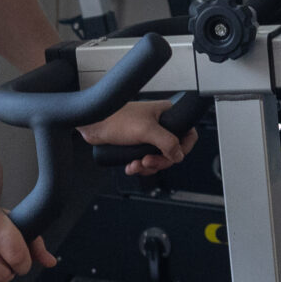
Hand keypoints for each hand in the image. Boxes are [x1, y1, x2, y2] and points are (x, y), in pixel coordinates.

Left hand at [78, 100, 196, 177]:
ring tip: (135, 165)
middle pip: (172, 151)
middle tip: (147, 161)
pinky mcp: (137, 145)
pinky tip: (130, 166)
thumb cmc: (115, 118)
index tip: (174, 156)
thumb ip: (167, 142)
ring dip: (147, 167)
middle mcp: (159, 125)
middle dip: (160, 161)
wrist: (92, 124)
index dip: (184, 147)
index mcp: (166, 114)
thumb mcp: (146, 130)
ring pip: (159, 159)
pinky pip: (145, 161)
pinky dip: (139, 167)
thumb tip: (179, 155)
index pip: (188, 133)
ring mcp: (148, 136)